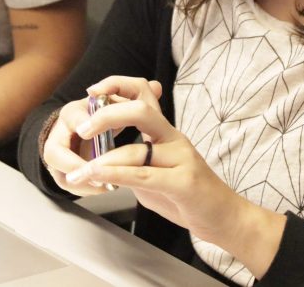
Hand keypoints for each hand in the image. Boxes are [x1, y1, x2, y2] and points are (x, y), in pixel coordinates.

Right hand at [40, 77, 162, 196]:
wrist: (81, 127)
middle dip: (76, 166)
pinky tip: (103, 188)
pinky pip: (66, 183)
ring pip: (59, 173)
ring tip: (105, 185)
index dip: (88, 130)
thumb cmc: (101, 114)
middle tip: (100, 173)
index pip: (75, 119)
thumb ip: (135, 96)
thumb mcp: (115, 104)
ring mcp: (56, 153)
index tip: (102, 138)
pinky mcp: (59, 169)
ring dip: (82, 181)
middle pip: (54, 153)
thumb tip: (157, 86)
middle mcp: (60, 132)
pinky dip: (84, 188)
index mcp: (74, 113)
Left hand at [64, 76, 283, 275]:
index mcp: (166, 132)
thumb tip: (101, 159)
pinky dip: (116, 175)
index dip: (117, 86)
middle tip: (82, 130)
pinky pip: (144, 175)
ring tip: (79, 172)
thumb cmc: (189, 196)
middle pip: (141, 111)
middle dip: (107, 115)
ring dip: (102, 160)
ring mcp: (181, 159)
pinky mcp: (183, 182)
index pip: (143, 93)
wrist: (224, 218)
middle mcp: (174, 138)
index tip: (93, 92)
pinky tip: (98, 176)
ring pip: (138, 149)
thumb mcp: (155, 173)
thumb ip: (132, 162)